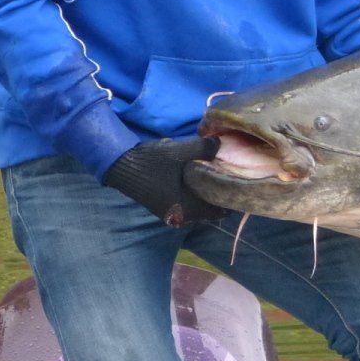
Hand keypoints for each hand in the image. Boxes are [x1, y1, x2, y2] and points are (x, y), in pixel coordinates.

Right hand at [103, 137, 222, 226]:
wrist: (120, 165)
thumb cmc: (151, 162)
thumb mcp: (181, 151)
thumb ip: (205, 149)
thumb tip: (222, 145)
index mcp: (187, 208)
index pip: (219, 212)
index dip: (231, 198)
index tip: (239, 184)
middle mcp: (180, 215)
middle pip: (209, 210)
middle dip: (219, 196)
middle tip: (230, 178)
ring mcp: (170, 213)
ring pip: (197, 207)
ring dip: (206, 195)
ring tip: (215, 177)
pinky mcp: (163, 206)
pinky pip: (187, 204)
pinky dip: (194, 195)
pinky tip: (197, 179)